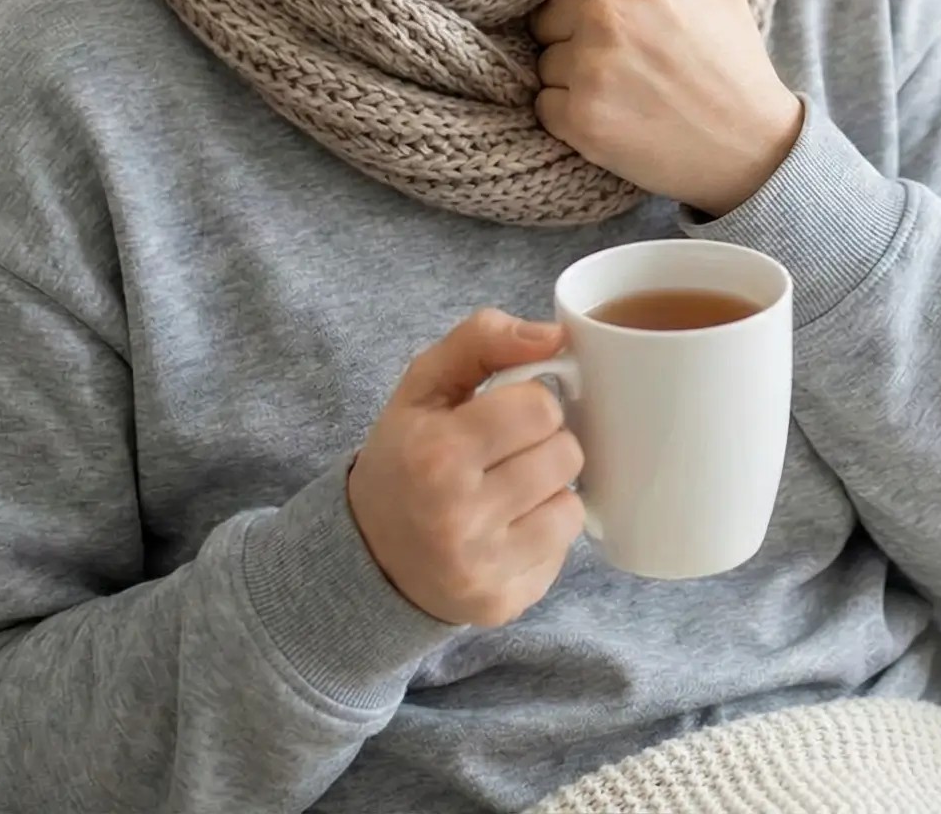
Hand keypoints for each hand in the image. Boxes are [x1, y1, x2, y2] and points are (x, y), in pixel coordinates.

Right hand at [347, 308, 587, 627]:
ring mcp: (482, 568)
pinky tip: (505, 531)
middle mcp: (459, 517)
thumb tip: (555, 337)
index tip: (505, 415)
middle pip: (565, 455)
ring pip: (572, 506)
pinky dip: (542, 535)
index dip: (530, 404)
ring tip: (507, 492)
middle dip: (543, 446)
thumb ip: (482, 340)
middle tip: (507, 454)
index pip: (540, 407)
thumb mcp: (423, 386)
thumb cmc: (405, 457)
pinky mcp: (503, 603)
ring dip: (549, 492)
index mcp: (438, 455)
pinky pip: (563, 552)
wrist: (368, 555)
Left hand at [429, 0, 802, 216]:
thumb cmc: (733, 61)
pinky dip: (569, 111)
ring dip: (572, 71)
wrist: (750, 150)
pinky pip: (542, 101)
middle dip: (574, 28)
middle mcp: (605, 13)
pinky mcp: (577, 116)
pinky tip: (617, 115)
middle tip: (633, 54)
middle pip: (545, 8)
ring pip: (543, 56)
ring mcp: (588, 66)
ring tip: (629, 87)